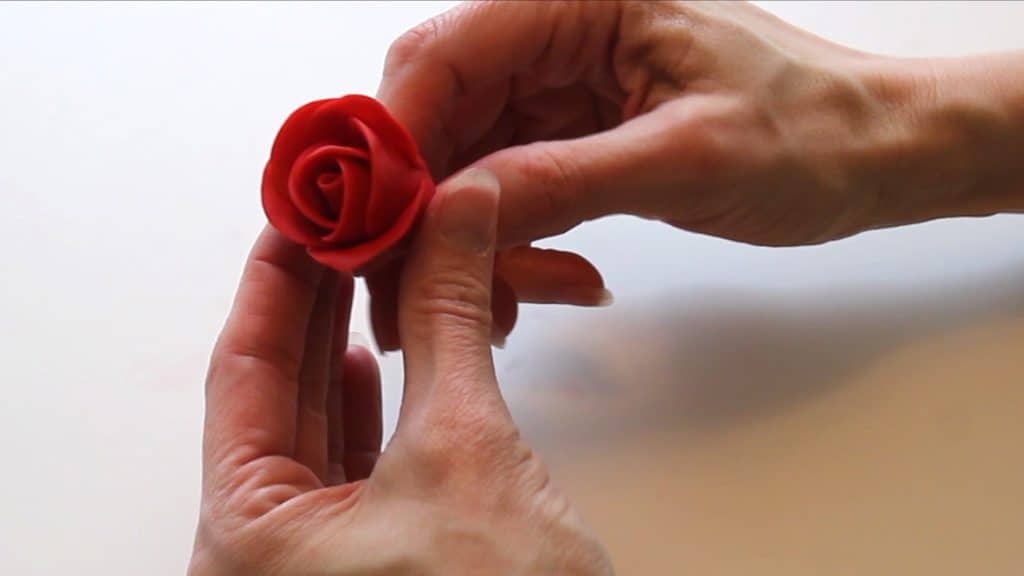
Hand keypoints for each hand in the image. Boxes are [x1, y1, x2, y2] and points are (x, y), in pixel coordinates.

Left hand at [190, 170, 611, 574]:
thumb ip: (447, 320)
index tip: (305, 209)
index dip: (278, 278)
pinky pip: (353, 457)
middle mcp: (268, 552)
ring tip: (369, 262)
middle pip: (281, 391)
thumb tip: (454, 214)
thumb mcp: (465, 449)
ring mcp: (318, 558)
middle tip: (345, 220)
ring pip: (320, 421)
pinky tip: (381, 353)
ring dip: (347, 341)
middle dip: (316, 300)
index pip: (245, 370)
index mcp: (248, 539)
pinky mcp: (372, 556)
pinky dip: (371, 399)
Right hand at [377, 1, 1023, 275]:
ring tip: (523, 301)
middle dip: (426, 208)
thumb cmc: (810, 133)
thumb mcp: (687, 158)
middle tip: (428, 289)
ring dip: (473, 240)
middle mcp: (558, 35)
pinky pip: (506, 191)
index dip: (395, 140)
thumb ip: (563, 177)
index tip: (376, 225)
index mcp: (583, 1)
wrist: (873, 156)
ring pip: (465, 164)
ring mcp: (561, 88)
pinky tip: (551, 284)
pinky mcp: (574, 136)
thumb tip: (453, 206)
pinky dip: (510, 245)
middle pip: (440, 114)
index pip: (445, 53)